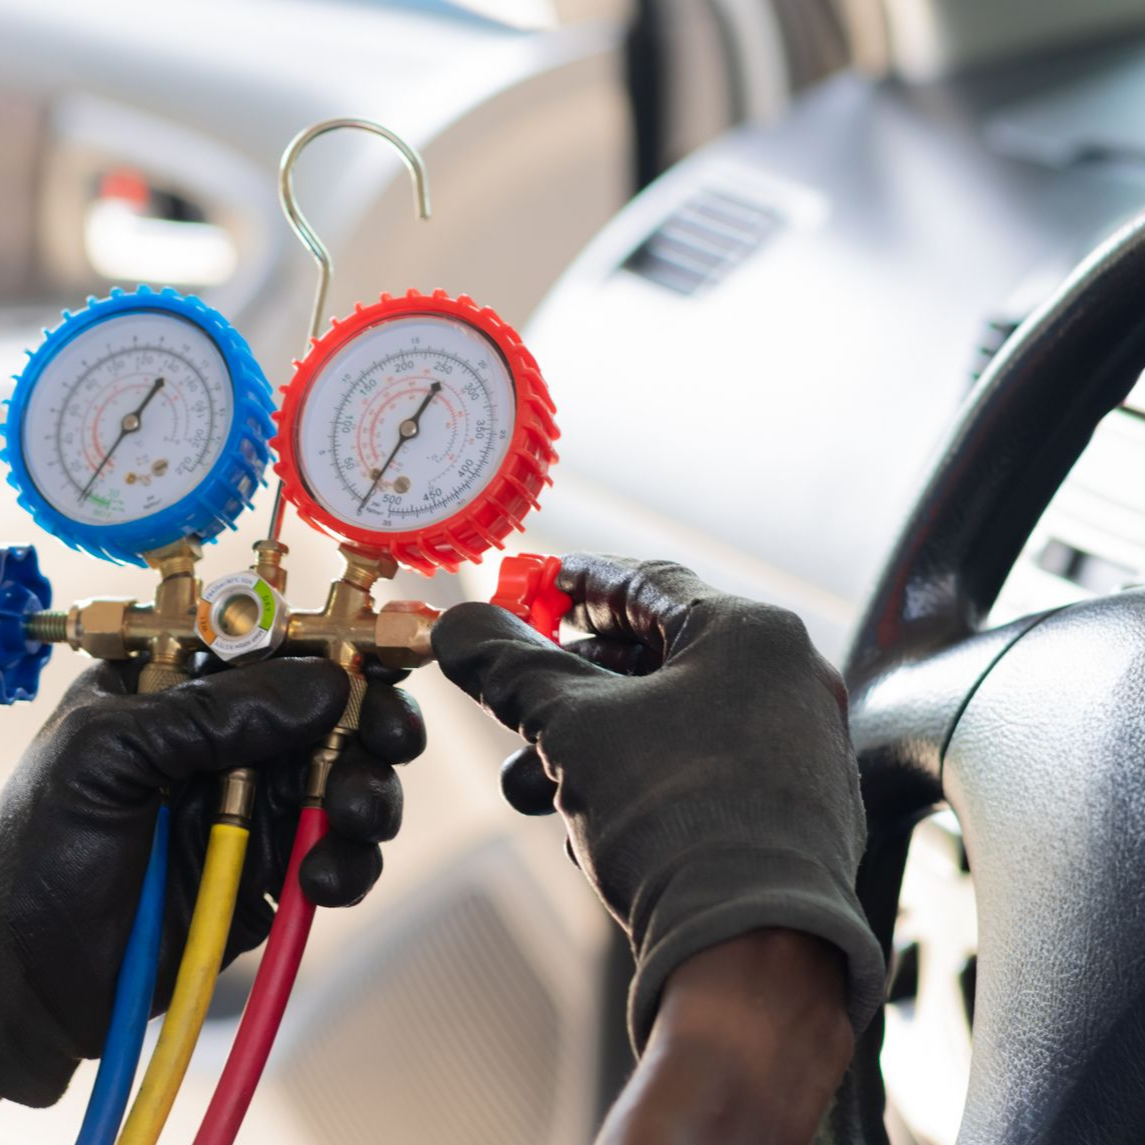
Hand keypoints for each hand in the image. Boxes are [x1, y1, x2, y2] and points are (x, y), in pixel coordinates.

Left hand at [0, 655, 423, 1106]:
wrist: (26, 986)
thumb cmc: (35, 856)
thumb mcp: (108, 757)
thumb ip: (210, 715)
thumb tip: (323, 684)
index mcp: (183, 689)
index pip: (274, 645)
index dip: (335, 648)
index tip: (378, 662)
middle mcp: (232, 738)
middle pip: (334, 709)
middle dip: (373, 723)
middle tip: (389, 742)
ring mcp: (260, 802)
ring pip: (353, 777)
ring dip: (371, 794)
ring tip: (354, 822)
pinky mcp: (278, 866)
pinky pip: (343, 851)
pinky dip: (351, 864)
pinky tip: (320, 881)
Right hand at [432, 554, 884, 1053]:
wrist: (756, 954)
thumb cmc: (675, 819)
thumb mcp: (573, 727)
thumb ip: (510, 666)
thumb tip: (459, 626)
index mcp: (752, 635)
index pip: (649, 583)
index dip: (577, 583)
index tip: (530, 588)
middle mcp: (789, 680)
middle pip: (658, 657)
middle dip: (572, 682)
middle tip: (518, 691)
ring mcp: (799, 749)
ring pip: (673, 723)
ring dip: (593, 745)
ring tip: (531, 783)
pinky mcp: (796, 812)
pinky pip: (702, 770)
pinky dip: (641, 781)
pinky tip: (589, 822)